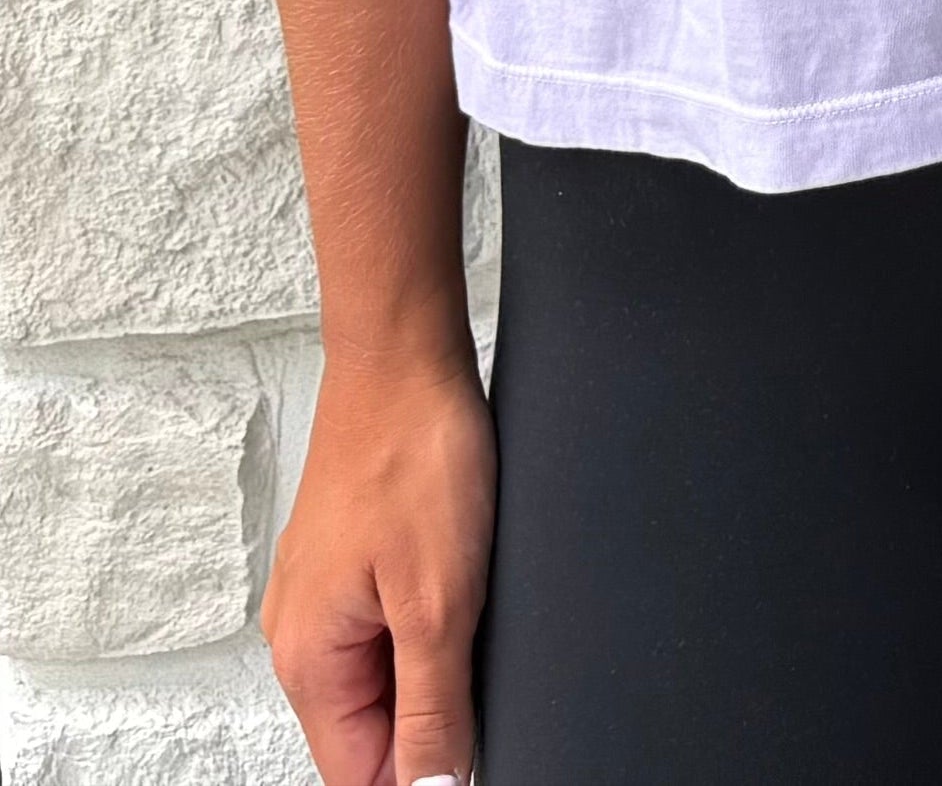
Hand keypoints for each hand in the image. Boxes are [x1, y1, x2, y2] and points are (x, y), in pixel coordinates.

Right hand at [266, 348, 494, 785]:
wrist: (405, 356)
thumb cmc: (411, 456)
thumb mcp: (439, 601)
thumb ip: (433, 707)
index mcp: (308, 661)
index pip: (358, 772)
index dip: (422, 772)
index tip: (474, 743)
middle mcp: (303, 634)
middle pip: (373, 724)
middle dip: (434, 708)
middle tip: (480, 645)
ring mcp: (326, 592)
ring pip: (387, 668)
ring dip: (436, 655)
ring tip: (472, 592)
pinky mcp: (355, 555)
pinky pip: (391, 617)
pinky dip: (431, 611)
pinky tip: (465, 568)